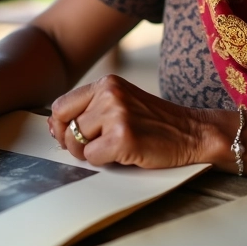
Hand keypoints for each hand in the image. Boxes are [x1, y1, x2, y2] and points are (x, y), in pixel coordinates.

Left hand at [48, 74, 218, 168]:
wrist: (193, 132)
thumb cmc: (155, 123)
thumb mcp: (121, 104)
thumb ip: (90, 111)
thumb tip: (53, 127)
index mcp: (107, 83)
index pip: (61, 105)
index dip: (63, 126)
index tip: (76, 136)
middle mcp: (109, 94)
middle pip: (64, 125)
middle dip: (73, 142)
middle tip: (96, 146)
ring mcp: (116, 115)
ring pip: (76, 143)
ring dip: (90, 153)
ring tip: (114, 148)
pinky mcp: (123, 138)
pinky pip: (93, 158)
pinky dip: (105, 162)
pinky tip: (126, 154)